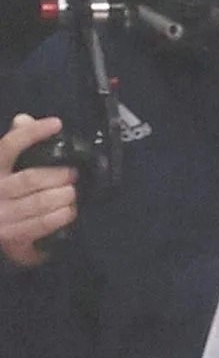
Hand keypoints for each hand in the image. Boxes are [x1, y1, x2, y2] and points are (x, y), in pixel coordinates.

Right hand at [0, 114, 77, 266]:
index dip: (32, 133)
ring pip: (40, 202)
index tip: (56, 123)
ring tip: (72, 193)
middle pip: (31, 178)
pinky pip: (42, 224)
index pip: (9, 146)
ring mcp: (0, 216)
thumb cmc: (7, 195)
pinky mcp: (10, 238)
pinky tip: (69, 212)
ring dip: (64, 197)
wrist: (1, 230)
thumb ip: (16, 145)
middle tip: (73, 174)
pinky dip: (61, 216)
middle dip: (60, 176)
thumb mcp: (7, 170)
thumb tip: (24, 119)